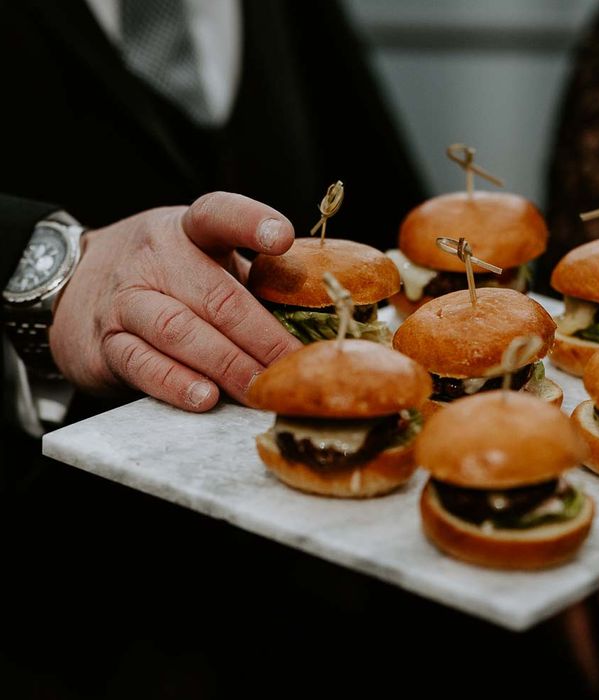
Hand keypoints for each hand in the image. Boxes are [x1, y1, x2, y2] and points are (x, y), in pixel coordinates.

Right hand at [49, 192, 301, 410]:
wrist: (74, 287)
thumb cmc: (167, 278)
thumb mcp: (204, 260)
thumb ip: (250, 279)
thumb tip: (315, 315)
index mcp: (189, 230)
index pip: (218, 215)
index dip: (251, 223)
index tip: (282, 237)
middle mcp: (155, 258)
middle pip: (215, 296)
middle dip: (262, 337)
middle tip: (295, 367)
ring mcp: (126, 299)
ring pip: (180, 331)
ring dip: (227, 365)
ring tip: (261, 389)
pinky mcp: (105, 342)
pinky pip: (142, 363)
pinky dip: (176, 383)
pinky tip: (205, 398)